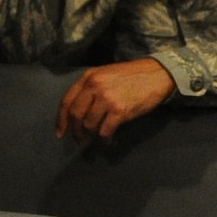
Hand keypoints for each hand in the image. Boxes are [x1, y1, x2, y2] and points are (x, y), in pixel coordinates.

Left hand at [57, 58, 176, 142]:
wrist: (156, 75)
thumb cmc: (131, 77)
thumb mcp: (105, 75)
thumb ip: (91, 89)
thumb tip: (81, 113)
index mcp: (88, 77)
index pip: (67, 101)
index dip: (61, 120)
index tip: (60, 133)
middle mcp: (94, 87)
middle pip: (76, 115)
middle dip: (76, 132)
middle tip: (80, 141)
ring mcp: (107, 99)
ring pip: (89, 125)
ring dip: (91, 137)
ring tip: (96, 141)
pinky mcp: (120, 110)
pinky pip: (105, 131)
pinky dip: (104, 140)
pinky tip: (107, 141)